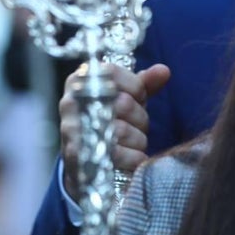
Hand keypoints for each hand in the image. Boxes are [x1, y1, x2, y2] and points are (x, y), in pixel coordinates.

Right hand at [60, 62, 169, 202]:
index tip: (138, 98)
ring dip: (137, 140)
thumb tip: (163, 71)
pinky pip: (119, 155)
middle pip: (122, 102)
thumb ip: (143, 84)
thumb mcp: (125, 100)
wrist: (83, 164)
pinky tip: (131, 158)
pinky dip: (133, 158)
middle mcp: (70, 101)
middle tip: (137, 125)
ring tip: (132, 144)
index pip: (113, 72)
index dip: (135, 87)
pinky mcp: (77, 157)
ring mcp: (71, 129)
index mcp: (79, 80)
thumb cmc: (107, 124)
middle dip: (139, 117)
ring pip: (122, 131)